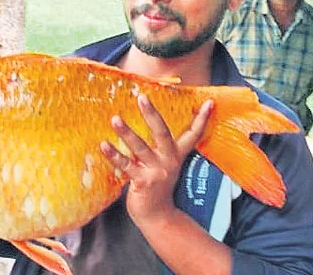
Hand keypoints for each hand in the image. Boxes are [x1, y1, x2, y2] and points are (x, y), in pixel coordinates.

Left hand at [100, 94, 211, 224]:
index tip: (208, 103)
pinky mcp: (142, 182)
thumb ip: (161, 147)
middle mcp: (168, 160)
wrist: (157, 215)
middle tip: (142, 97)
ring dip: (126, 132)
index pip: (193, 134)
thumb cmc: (157, 185)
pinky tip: (104, 145)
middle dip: (151, 114)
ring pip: (140, 147)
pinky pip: (126, 165)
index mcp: (176, 154)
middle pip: (161, 133)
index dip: (201, 119)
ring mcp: (156, 171)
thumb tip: (152, 125)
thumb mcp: (165, 164)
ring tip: (115, 119)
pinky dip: (114, 155)